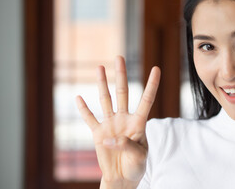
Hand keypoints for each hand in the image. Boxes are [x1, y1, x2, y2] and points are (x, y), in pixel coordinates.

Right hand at [76, 56, 160, 187]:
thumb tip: (110, 138)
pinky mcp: (98, 134)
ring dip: (102, 84)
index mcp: (139, 123)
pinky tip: (78, 97)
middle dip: (121, 75)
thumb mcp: (139, 157)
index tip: (156, 68)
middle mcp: (124, 119)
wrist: (123, 178)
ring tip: (100, 68)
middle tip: (119, 57)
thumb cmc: (136, 166)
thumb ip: (127, 145)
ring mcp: (110, 125)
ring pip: (105, 100)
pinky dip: (83, 109)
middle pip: (123, 92)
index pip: (146, 99)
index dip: (151, 84)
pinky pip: (89, 119)